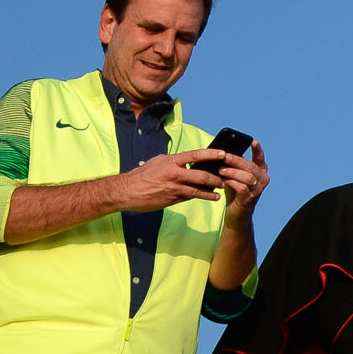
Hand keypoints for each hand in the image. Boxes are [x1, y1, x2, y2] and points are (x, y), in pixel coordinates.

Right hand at [112, 149, 244, 211]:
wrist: (127, 191)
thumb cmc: (143, 174)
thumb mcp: (159, 161)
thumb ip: (175, 161)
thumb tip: (191, 159)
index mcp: (171, 161)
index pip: (196, 155)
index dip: (211, 154)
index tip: (224, 154)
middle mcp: (174, 174)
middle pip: (201, 176)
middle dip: (216, 178)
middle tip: (225, 178)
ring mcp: (173, 188)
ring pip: (197, 190)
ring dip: (211, 192)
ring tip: (219, 193)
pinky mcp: (171, 200)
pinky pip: (189, 197)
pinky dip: (200, 197)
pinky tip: (208, 198)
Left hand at [218, 141, 269, 221]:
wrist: (236, 214)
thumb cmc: (235, 191)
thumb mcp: (236, 176)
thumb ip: (235, 165)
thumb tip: (224, 150)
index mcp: (261, 171)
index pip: (260, 158)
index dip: (257, 149)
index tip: (253, 140)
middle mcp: (263, 180)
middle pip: (251, 166)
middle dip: (236, 160)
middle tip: (224, 156)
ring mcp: (257, 190)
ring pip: (247, 177)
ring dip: (233, 172)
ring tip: (221, 169)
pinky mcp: (249, 199)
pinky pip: (242, 188)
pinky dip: (232, 183)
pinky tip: (223, 181)